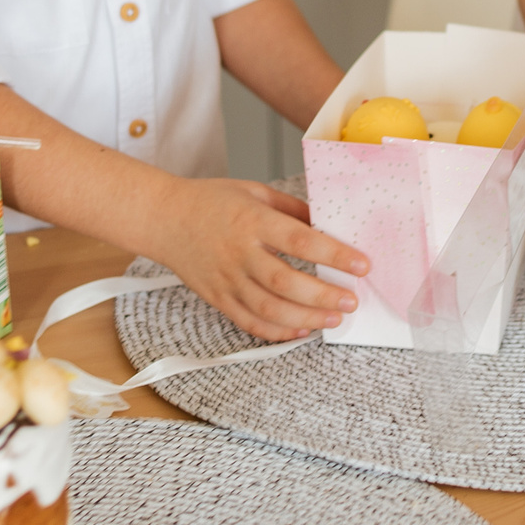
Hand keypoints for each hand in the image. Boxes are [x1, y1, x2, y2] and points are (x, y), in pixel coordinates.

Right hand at [153, 179, 370, 342]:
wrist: (163, 219)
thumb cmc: (211, 202)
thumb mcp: (255, 192)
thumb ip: (292, 210)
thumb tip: (329, 226)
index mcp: (252, 221)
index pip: (300, 240)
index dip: (333, 255)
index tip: (361, 265)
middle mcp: (239, 253)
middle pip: (286, 282)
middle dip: (323, 296)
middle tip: (351, 300)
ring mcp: (227, 279)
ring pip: (269, 309)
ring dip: (306, 318)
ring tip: (333, 319)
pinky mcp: (217, 298)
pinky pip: (249, 322)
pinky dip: (277, 331)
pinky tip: (300, 329)